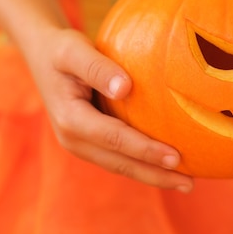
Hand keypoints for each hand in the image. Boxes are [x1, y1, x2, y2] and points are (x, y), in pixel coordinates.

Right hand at [29, 27, 193, 192]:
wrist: (42, 55)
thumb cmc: (62, 49)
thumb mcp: (73, 50)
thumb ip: (97, 67)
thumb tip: (125, 88)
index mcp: (71, 119)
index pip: (115, 138)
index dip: (145, 150)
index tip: (175, 157)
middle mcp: (74, 139)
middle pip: (120, 163)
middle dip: (156, 175)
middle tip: (190, 184)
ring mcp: (81, 144)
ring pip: (121, 166)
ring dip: (153, 176)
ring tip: (186, 183)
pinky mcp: (90, 142)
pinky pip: (119, 158)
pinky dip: (144, 165)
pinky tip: (169, 168)